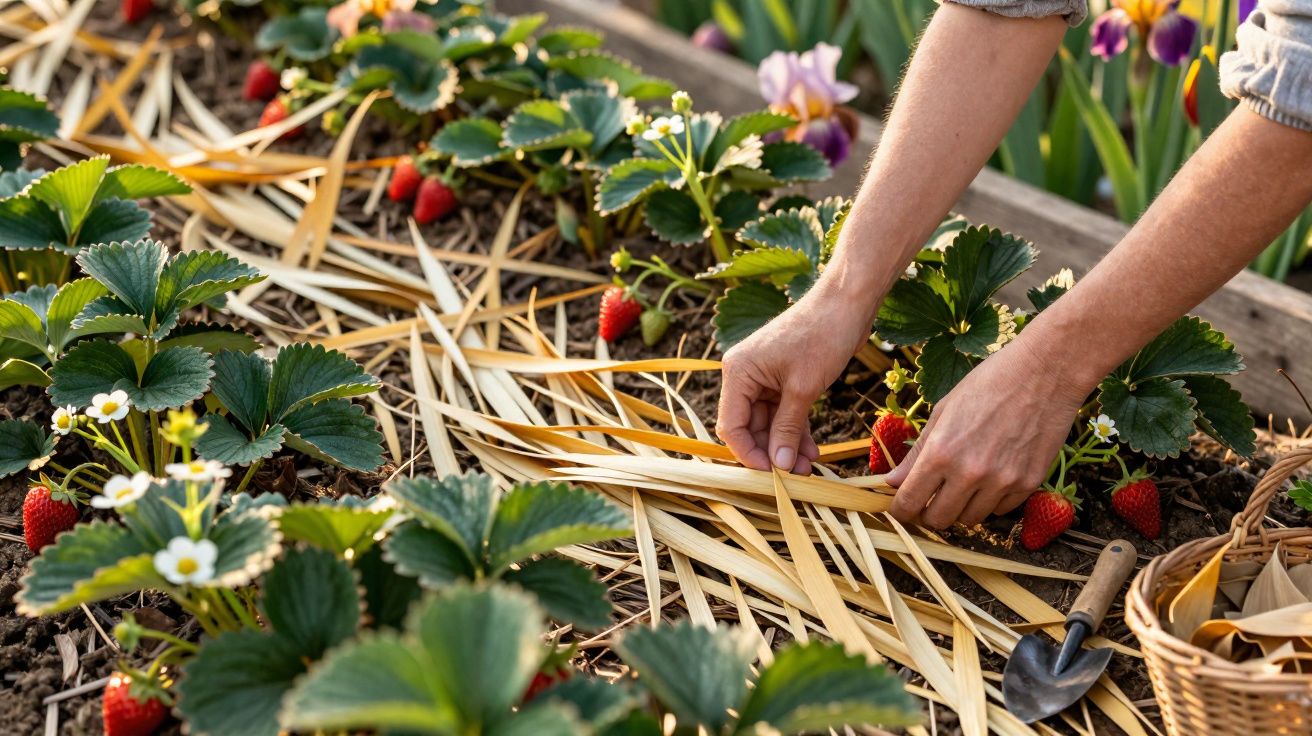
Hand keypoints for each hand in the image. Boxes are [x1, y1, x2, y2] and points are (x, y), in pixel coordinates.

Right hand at [716, 286, 874, 473]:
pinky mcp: (784, 379)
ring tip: (810, 468)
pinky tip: (813, 450)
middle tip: (797, 475)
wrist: (847, 303)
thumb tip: (779, 464)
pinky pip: (784, 413)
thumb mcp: (803, 388)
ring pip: (769, 423)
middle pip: (749, 427)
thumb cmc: (822, 336)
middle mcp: (745, 375)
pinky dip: (796, 431)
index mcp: (738, 373)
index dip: (749, 453)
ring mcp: (764, 377)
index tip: (772, 474)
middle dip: (772, 452)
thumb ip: (787, 428)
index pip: (731, 426)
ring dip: (787, 445)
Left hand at [886, 336, 1090, 527]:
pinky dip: (992, 500)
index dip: (901, 510)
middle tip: (933, 496)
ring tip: (965, 481)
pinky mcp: (1029, 484)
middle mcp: (969, 473)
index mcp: (941, 452)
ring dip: (962, 506)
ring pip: (970, 519)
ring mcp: (1002, 482)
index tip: (903, 506)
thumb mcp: (944, 411)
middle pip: (939, 520)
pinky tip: (993, 475)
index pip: (909, 504)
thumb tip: (891, 482)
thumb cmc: (989, 383)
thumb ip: (916, 452)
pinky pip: (1001, 510)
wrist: (1044, 372)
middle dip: (930, 512)